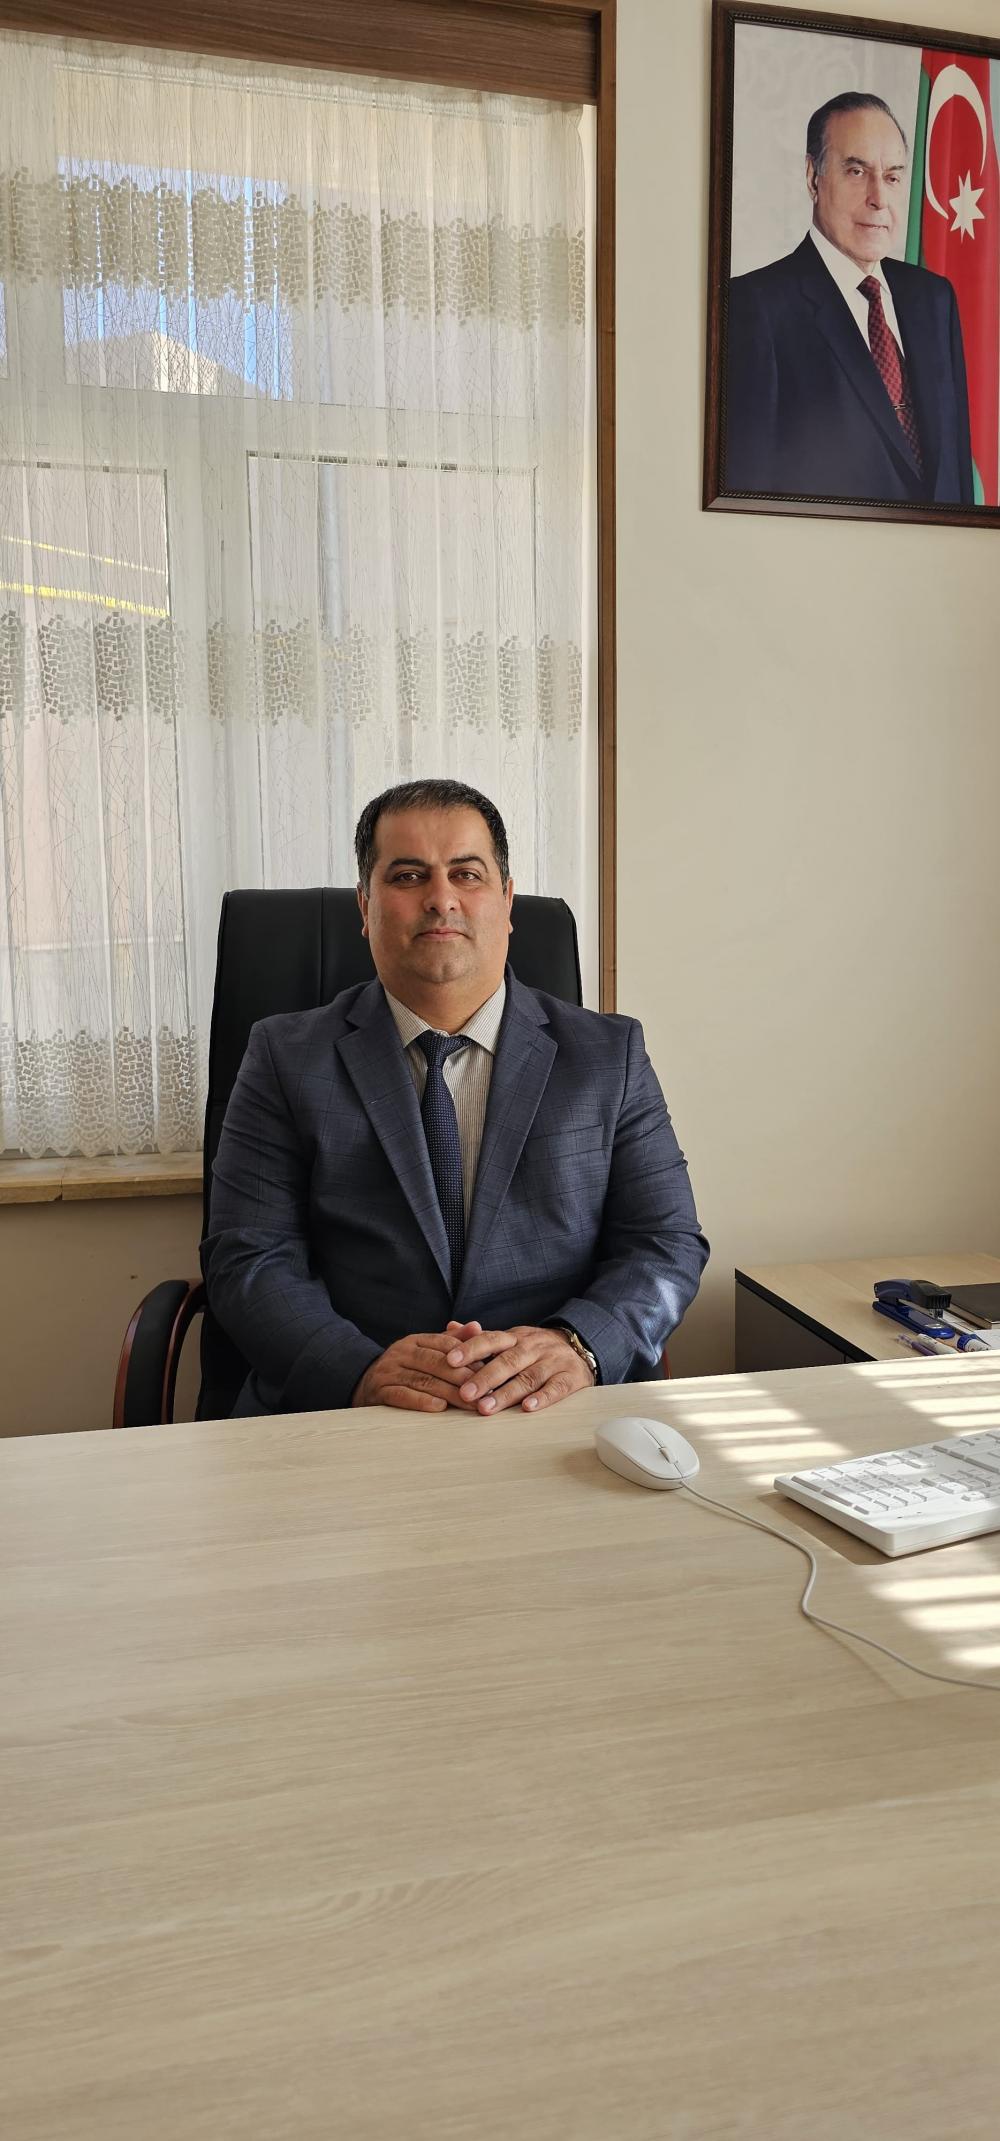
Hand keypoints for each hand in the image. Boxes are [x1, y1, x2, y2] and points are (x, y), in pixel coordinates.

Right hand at [351, 1323, 514, 1412]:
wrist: (363, 1384)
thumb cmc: (404, 1368)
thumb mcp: (425, 1351)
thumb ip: (451, 1340)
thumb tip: (477, 1326)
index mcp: (415, 1340)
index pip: (445, 1344)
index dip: (469, 1357)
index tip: (490, 1370)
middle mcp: (401, 1352)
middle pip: (438, 1363)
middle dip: (464, 1378)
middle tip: (486, 1391)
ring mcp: (389, 1371)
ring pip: (424, 1381)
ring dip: (450, 1394)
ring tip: (471, 1404)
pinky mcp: (380, 1390)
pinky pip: (403, 1395)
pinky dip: (423, 1402)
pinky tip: (440, 1408)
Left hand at [443, 1324, 594, 1415]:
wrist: (579, 1348)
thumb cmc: (535, 1349)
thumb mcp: (510, 1339)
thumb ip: (481, 1338)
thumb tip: (450, 1328)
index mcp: (515, 1337)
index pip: (491, 1339)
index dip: (471, 1348)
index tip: (450, 1360)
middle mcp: (533, 1347)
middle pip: (508, 1361)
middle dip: (485, 1377)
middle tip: (465, 1393)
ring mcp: (553, 1362)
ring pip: (528, 1377)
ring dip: (507, 1393)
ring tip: (486, 1408)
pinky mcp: (571, 1378)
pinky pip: (556, 1388)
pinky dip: (542, 1398)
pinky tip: (527, 1408)